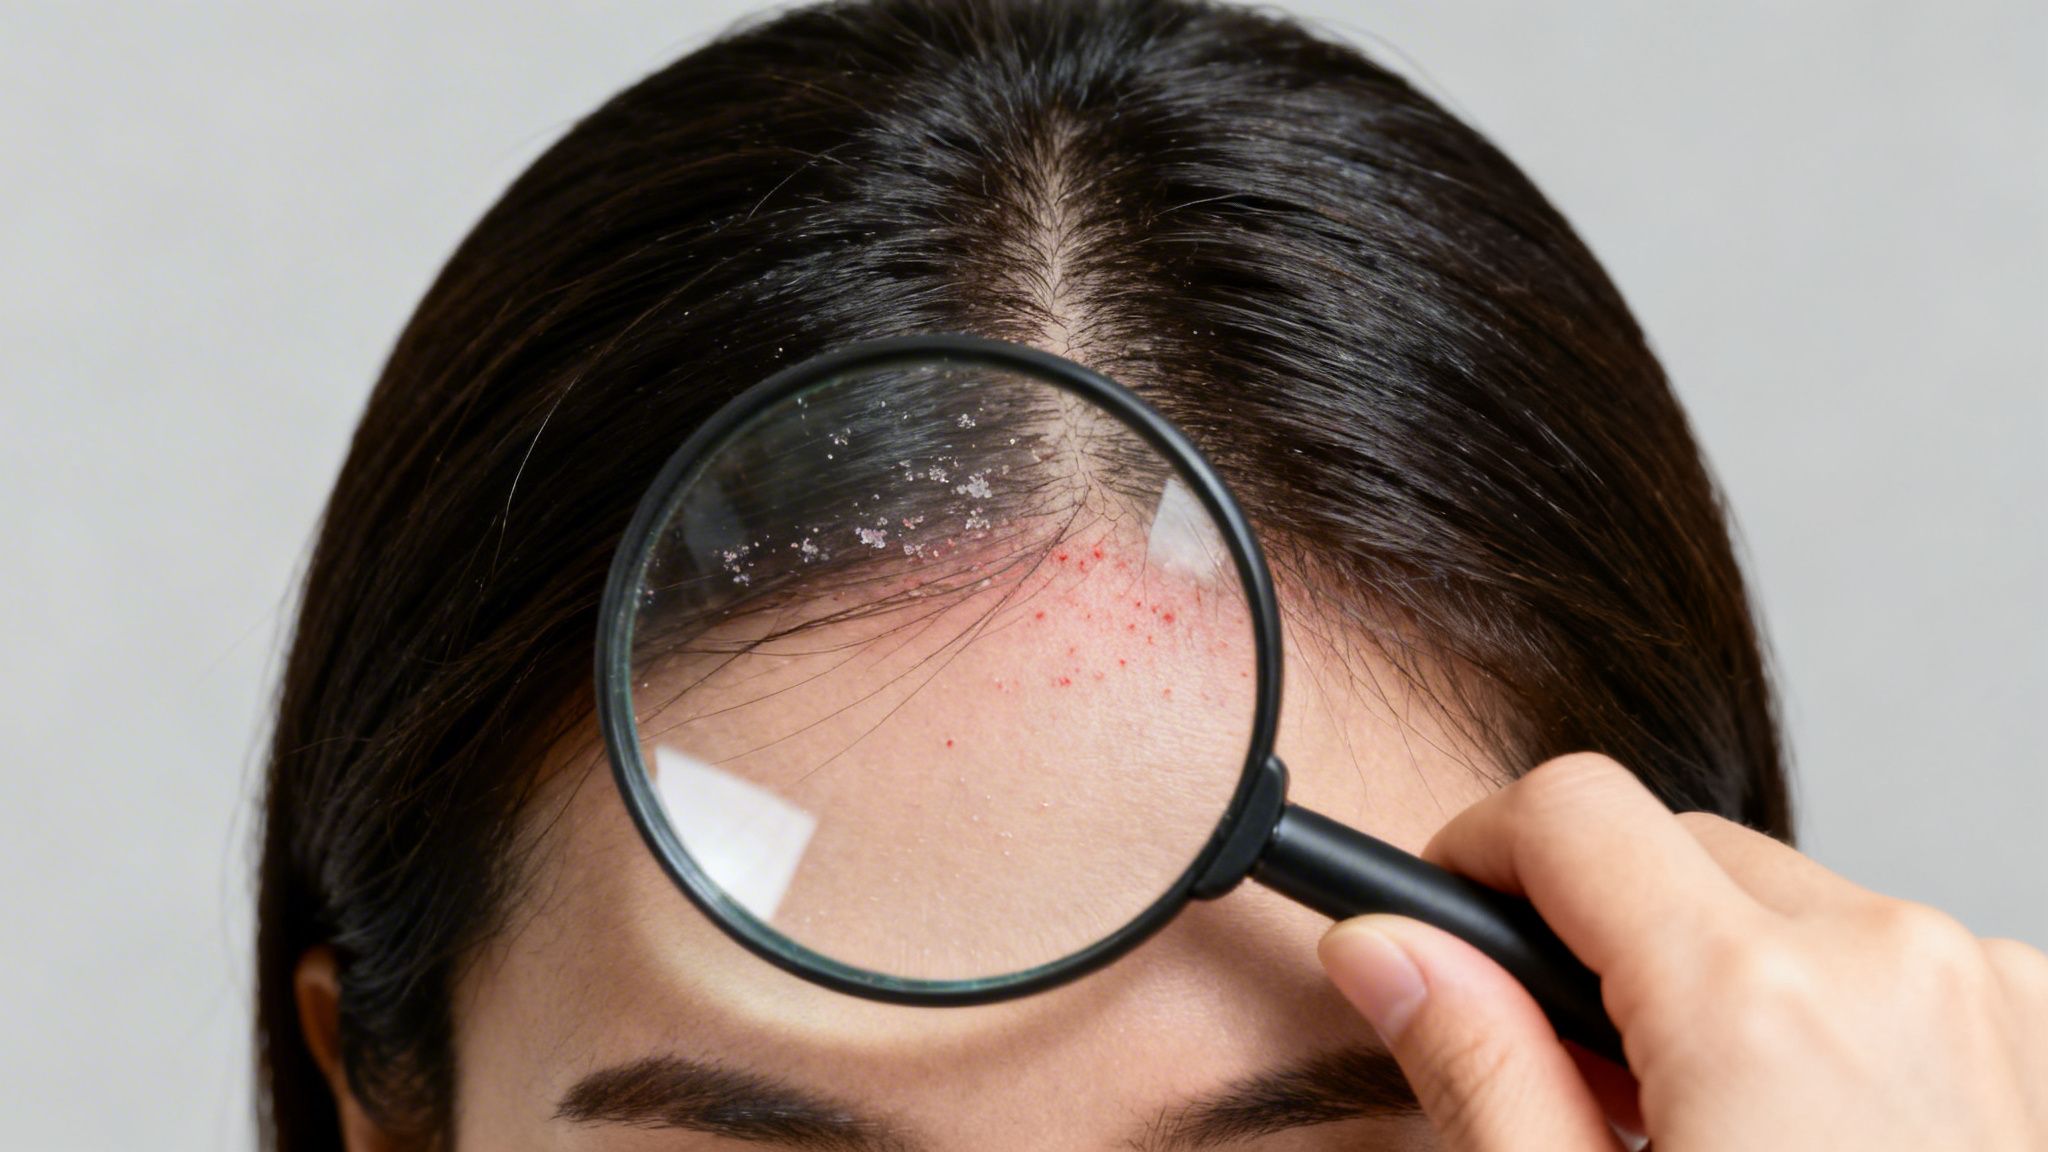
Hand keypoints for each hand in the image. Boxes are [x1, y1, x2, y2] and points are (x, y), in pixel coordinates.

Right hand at [1318, 753, 2047, 1149]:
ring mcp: (1992, 997)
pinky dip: (1815, 1012)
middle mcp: (1895, 967)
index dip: (1478, 852)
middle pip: (1678, 848)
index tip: (1448, 913)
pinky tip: (1796, 1136)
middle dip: (1599, 930)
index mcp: (1763, 1007)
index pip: (1572, 813)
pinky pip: (1882, 961)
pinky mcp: (2041, 1036)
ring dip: (1711, 973)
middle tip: (1565, 1076)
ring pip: (1783, 902)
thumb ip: (1478, 1070)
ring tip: (1697, 1133)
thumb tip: (1386, 956)